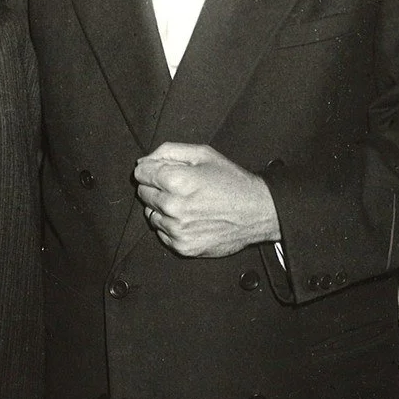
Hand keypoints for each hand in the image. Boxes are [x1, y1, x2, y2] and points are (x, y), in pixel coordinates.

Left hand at [133, 142, 279, 257]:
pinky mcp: (182, 246)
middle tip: (179, 187)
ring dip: (162, 208)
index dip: (150, 170)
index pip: (140, 173)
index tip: (162, 172)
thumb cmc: (232, 182)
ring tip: (187, 203)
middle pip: (143, 193)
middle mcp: (173, 206)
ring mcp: (177, 229)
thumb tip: (143, 162)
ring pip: (150, 214)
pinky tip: (190, 219)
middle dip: (156, 188)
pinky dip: (171, 226)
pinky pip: (161, 233)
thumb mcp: (204, 154)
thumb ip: (169, 151)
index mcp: (177, 181)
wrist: (258, 212)